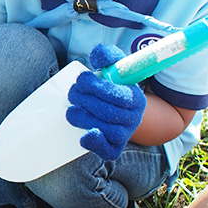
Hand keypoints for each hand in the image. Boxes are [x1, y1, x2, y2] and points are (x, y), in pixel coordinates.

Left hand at [66, 44, 146, 160]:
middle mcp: (133, 118)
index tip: (82, 79)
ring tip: (71, 109)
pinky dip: (96, 144)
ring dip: (83, 118)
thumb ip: (107, 55)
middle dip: (84, 100)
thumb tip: (97, 55)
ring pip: (104, 129)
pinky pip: (109, 151)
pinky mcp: (114, 148)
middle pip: (107, 112)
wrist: (120, 111)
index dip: (96, 87)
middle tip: (72, 93)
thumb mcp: (114, 67)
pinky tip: (84, 136)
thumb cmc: (113, 86)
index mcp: (136, 98)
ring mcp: (125, 134)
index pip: (117, 95)